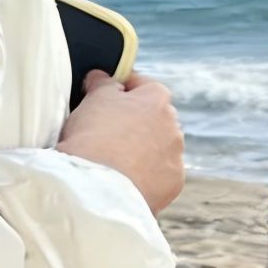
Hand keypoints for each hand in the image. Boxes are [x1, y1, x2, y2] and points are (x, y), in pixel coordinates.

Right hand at [57, 68, 184, 214]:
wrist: (94, 190)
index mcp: (156, 98)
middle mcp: (173, 125)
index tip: (104, 97)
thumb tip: (102, 77)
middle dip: (134, 124)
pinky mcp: (172, 185)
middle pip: (152, 120)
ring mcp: (176, 157)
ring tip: (113, 164)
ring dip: (141, 152)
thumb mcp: (92, 100)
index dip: (120, 89)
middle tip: (105, 136)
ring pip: (158, 149)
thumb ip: (102, 84)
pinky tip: (123, 182)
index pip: (141, 85)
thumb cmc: (92, 139)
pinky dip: (145, 177)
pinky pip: (158, 176)